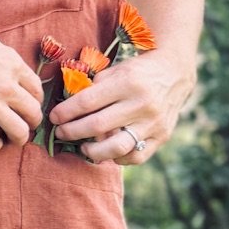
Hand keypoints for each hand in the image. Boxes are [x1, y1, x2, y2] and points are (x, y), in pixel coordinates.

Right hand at [0, 20, 44, 149]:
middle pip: (34, 114)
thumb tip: (19, 75)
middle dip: (31, 123)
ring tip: (11, 138)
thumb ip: (9, 61)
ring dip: (18, 138)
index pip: (38, 92)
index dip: (34, 102)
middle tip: (23, 125)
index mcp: (13, 65)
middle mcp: (7, 86)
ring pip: (20, 133)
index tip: (26, 107)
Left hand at [47, 50, 191, 164]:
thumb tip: (68, 108)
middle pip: (98, 125)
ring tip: (84, 148)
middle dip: (73, 131)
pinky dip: (118, 158)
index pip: (88, 101)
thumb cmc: (136, 71)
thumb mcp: (115, 70)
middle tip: (61, 133)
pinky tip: (108, 152)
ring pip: (117, 147)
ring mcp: (153, 122)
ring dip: (94, 151)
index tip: (54, 117)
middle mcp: (142, 103)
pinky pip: (136, 156)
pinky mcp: (161, 136)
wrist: (173, 72)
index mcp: (128, 82)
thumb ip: (93, 87)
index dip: (66, 112)